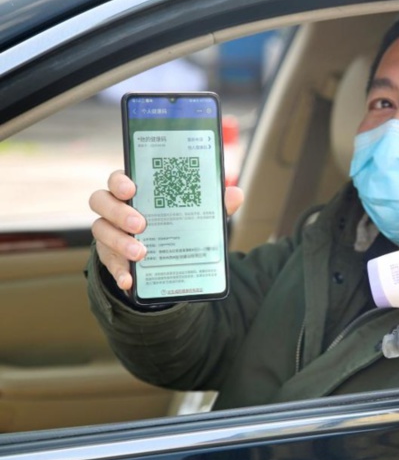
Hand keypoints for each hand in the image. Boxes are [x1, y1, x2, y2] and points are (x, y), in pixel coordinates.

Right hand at [89, 170, 243, 290]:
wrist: (164, 256)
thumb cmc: (175, 223)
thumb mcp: (195, 214)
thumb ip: (211, 203)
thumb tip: (235, 194)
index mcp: (135, 191)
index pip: (118, 179)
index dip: (120, 181)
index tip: (131, 188)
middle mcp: (115, 208)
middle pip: (101, 201)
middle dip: (119, 212)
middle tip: (141, 224)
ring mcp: (109, 232)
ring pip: (101, 231)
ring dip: (119, 242)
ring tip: (141, 253)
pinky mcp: (110, 256)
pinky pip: (108, 264)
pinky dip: (118, 272)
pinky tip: (129, 280)